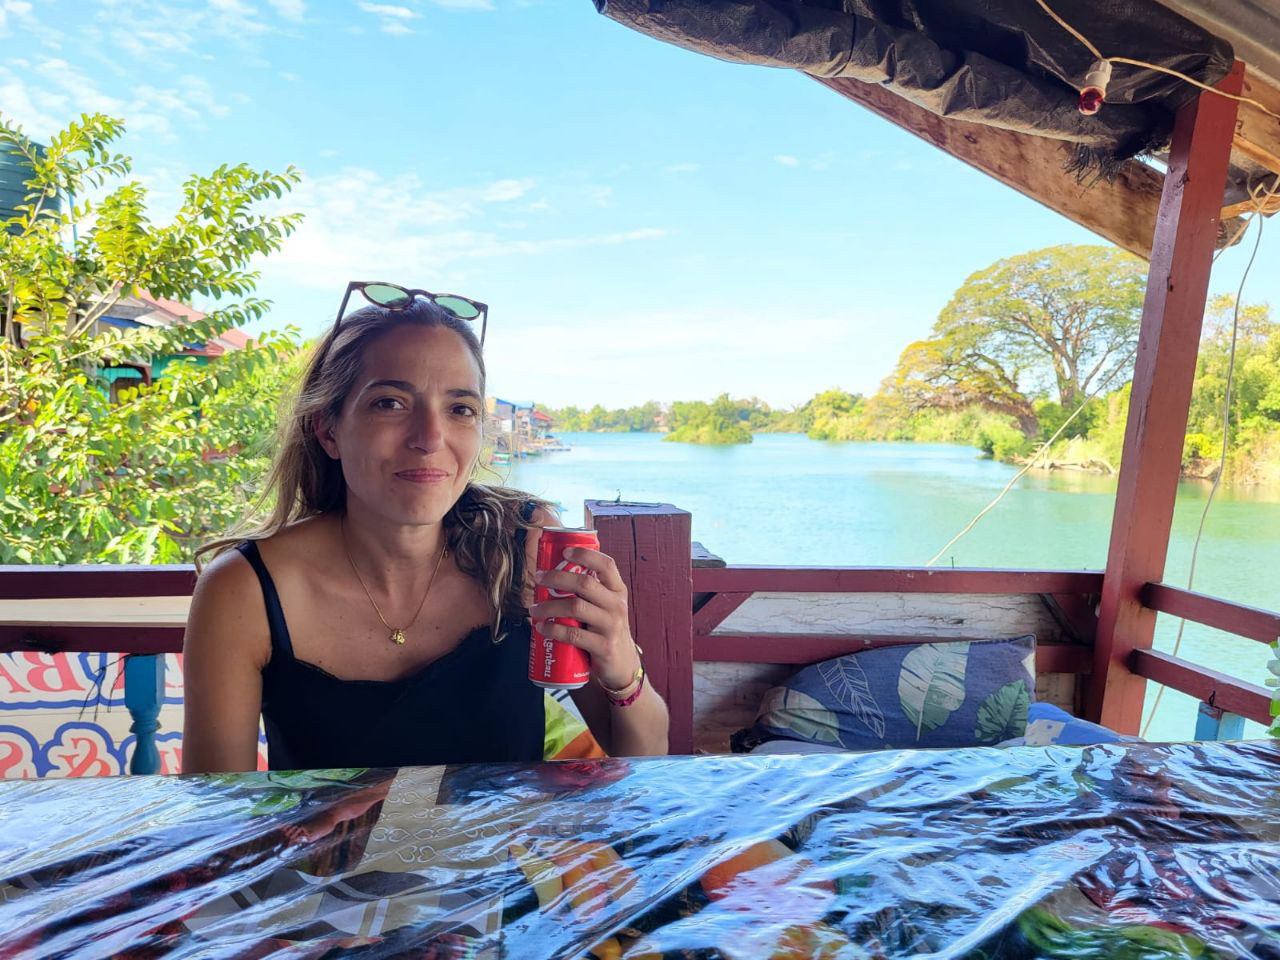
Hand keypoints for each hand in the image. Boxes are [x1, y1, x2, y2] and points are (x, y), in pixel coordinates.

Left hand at [529, 546, 639, 691]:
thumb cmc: (606, 631)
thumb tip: (554, 574)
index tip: (564, 552)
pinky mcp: (603, 646)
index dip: (585, 555)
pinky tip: (541, 628)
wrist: (622, 665)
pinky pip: (573, 634)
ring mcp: (611, 626)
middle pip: (585, 583)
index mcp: (618, 591)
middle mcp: (617, 606)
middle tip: (538, 578)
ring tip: (533, 609)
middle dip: (557, 577)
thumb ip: (590, 592)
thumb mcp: (606, 607)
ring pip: (575, 607)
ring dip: (549, 606)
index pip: (607, 565)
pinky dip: (553, 629)